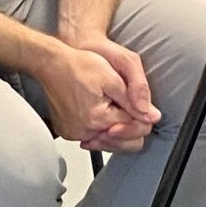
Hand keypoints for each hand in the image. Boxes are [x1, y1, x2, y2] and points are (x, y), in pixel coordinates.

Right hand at [62, 34, 158, 154]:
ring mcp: (73, 133)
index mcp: (97, 119)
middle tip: (127, 107)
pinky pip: (91, 137)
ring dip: (115, 128)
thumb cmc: (79, 65)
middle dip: (129, 127)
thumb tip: (152, 117)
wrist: (52, 63)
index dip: (142, 118)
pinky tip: (100, 113)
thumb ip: (134, 100)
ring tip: (112, 107)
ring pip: (107, 142)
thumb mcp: (113, 78)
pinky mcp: (67, 131)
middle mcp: (83, 131)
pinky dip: (99, 128)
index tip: (141, 107)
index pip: (133, 129)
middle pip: (121, 143)